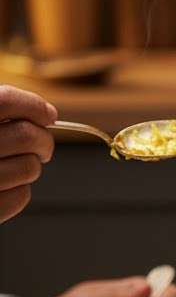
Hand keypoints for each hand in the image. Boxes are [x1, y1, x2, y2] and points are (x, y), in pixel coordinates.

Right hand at [0, 85, 57, 222]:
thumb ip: (1, 111)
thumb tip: (49, 113)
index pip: (5, 101)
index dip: (34, 106)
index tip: (48, 115)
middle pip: (27, 135)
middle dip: (44, 140)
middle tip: (41, 146)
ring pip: (30, 167)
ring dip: (30, 166)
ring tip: (13, 165)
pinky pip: (20, 195)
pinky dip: (18, 190)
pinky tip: (4, 185)